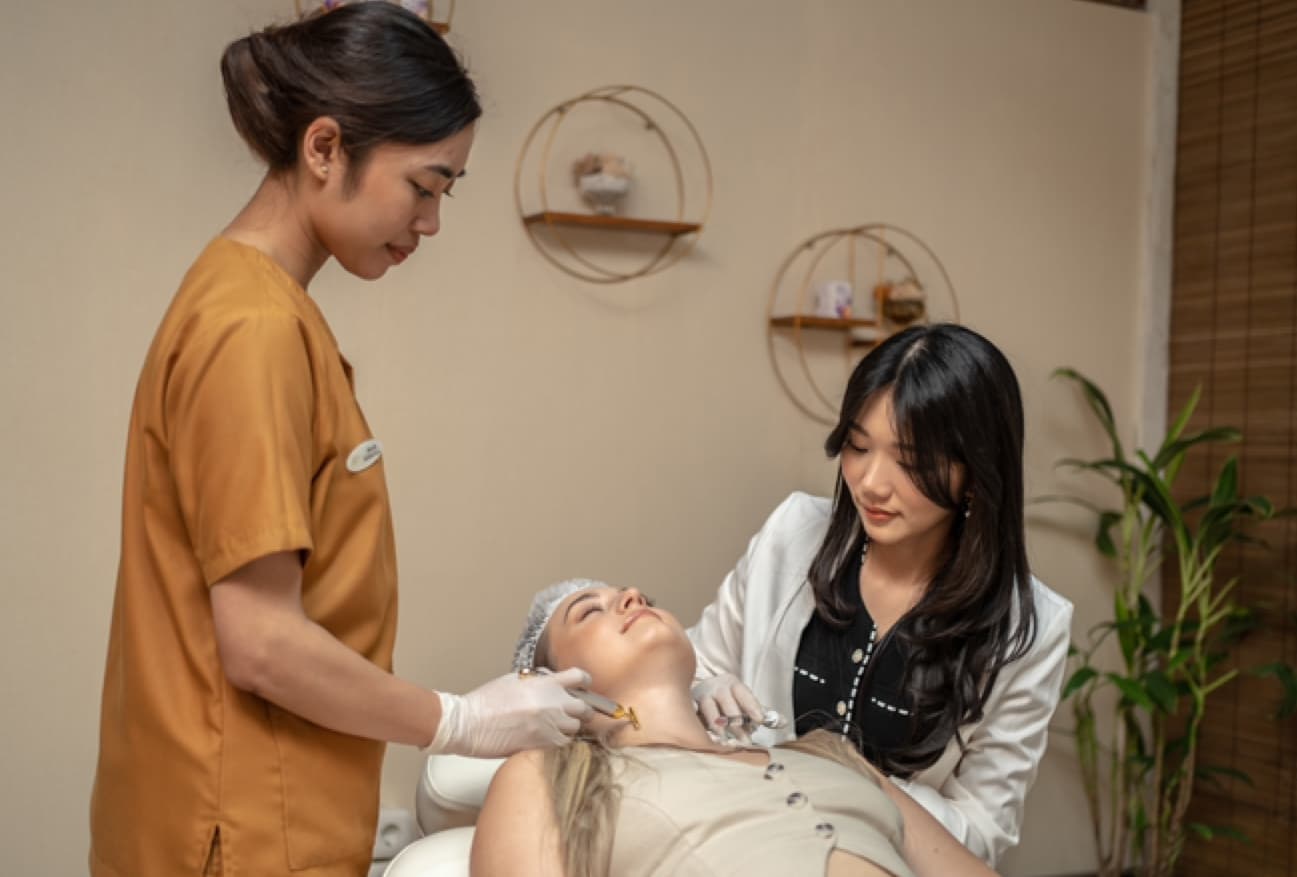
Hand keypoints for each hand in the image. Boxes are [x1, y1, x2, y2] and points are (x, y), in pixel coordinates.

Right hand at [426, 668, 594, 757]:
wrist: (469, 724)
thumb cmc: (485, 702)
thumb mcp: (513, 680)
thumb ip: (537, 680)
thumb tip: (549, 682)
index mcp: (545, 683)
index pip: (580, 678)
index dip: (584, 682)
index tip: (583, 687)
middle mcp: (552, 703)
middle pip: (585, 707)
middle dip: (582, 709)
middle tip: (574, 712)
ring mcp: (549, 725)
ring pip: (575, 728)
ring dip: (569, 727)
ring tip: (557, 726)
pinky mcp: (542, 744)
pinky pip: (563, 743)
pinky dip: (559, 741)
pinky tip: (548, 738)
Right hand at [692, 673, 766, 744]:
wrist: (700, 691)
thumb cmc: (727, 700)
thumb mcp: (744, 702)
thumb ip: (763, 713)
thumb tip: (783, 722)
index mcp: (732, 683)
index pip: (744, 694)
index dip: (752, 706)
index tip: (760, 720)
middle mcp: (716, 686)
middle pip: (728, 703)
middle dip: (737, 723)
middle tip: (745, 740)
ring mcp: (701, 695)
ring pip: (710, 709)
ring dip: (718, 726)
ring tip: (725, 740)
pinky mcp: (689, 704)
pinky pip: (693, 713)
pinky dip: (697, 722)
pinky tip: (702, 733)